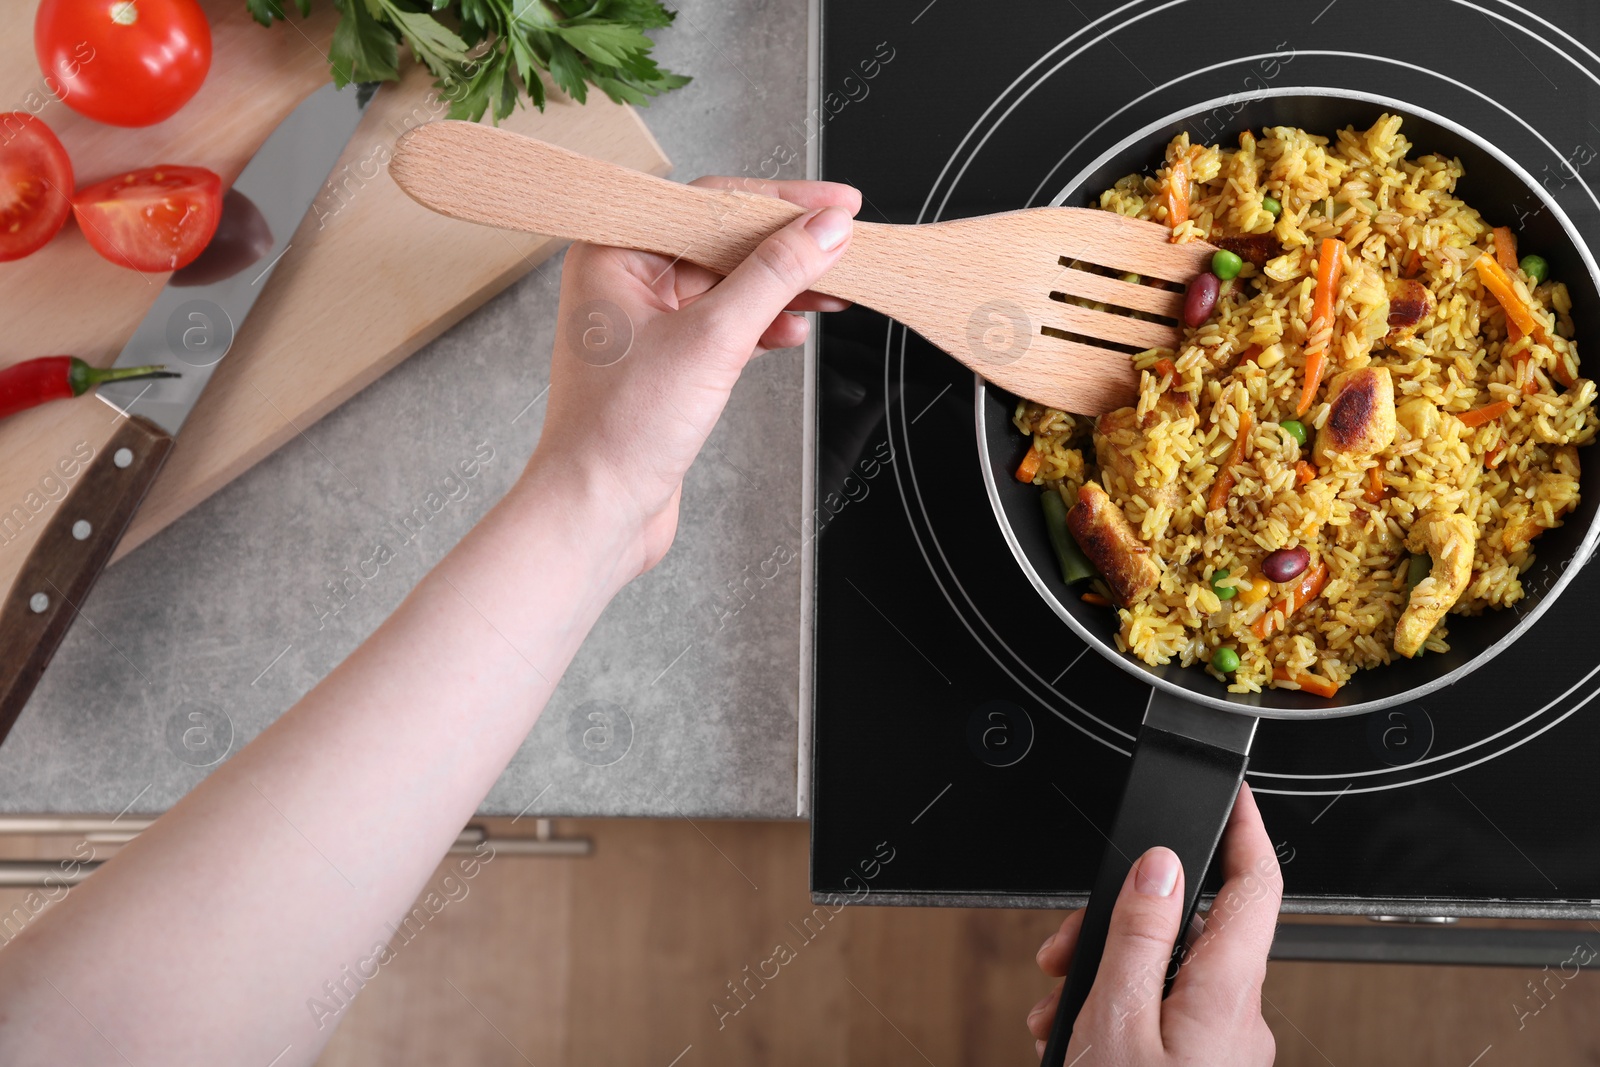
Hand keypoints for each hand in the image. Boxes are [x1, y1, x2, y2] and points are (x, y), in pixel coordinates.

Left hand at [529, 176, 860, 575]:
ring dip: (782, 289)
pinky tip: (794, 332)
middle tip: (844, 245)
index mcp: (614, 252)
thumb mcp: (713, 339)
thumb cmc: (620, 431)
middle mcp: (624, 279)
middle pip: (723, 241)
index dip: (780, 202)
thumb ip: (775, 277)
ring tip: (832, 292)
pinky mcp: (666, 361)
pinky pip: (725, 324)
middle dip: (786, 248)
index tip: (836, 205)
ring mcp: (645, 322)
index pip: (710, 203)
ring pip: (729, 284)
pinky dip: (763, 325)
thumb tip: (825, 231)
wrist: (597, 511)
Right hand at [1027, 784, 1281, 1064]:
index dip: (1246, 830)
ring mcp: (1223, 1048)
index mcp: (1224, 993)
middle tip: (1063, 952)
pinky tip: (1076, 1036)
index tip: (1233, 794)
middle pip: (1187, 932)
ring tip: (1057, 1014)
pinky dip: (1117, 1016)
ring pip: (1166, 978)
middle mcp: (1237, 1018)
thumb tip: (1158, 867)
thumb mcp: (1115, 1019)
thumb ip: (1138, 937)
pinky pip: (1164, 1018)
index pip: (1255, 886)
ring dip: (1105, 981)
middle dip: (1117, 928)